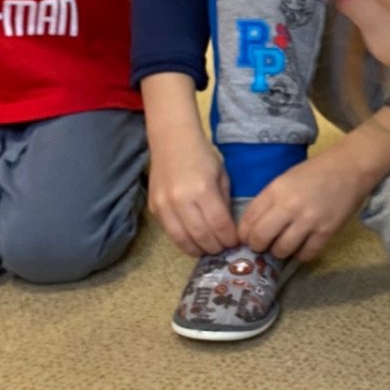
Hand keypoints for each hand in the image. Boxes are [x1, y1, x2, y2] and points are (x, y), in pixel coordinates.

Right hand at [148, 123, 237, 257]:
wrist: (171, 140)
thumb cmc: (201, 155)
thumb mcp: (221, 176)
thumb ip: (224, 203)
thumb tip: (228, 228)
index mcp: (202, 190)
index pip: (219, 225)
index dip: (229, 238)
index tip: (235, 242)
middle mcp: (181, 201)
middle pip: (201, 236)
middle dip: (215, 247)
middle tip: (223, 249)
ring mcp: (164, 206)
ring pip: (182, 240)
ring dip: (198, 249)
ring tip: (208, 249)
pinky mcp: (153, 208)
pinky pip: (169, 232)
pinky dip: (183, 240)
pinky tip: (193, 240)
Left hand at [238, 147, 367, 260]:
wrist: (349, 168)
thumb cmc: (314, 173)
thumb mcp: (285, 180)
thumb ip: (269, 201)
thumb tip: (253, 227)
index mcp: (275, 190)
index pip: (249, 220)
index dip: (244, 234)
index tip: (247, 238)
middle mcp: (289, 206)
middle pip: (261, 238)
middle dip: (258, 246)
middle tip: (263, 246)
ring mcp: (308, 220)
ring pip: (282, 250)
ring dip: (279, 252)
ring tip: (283, 246)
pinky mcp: (326, 231)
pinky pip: (306, 254)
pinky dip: (300, 255)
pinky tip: (301, 248)